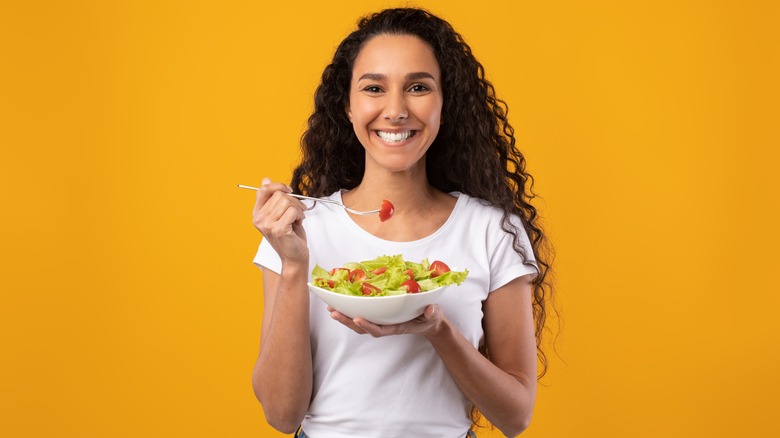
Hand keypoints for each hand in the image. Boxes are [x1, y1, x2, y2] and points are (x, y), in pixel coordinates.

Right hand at [252, 177, 308, 263]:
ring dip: (298, 208)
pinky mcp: (278, 230)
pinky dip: (300, 215)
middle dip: (294, 200)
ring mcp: (267, 225)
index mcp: (257, 213)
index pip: (263, 189)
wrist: (294, 256)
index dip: (278, 185)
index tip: (289, 190)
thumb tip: (265, 179)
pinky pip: (292, 211)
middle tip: (299, 211)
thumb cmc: (289, 234)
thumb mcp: (280, 213)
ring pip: (286, 201)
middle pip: (279, 194)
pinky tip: (298, 223)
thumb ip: (272, 198)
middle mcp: (259, 219)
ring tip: (298, 218)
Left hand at [327, 304, 444, 337]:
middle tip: (334, 313)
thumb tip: (430, 310)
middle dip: (348, 321)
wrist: (429, 321)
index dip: (368, 326)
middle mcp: (386, 325)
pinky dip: (350, 310)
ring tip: (331, 309)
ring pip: (359, 323)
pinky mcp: (379, 315)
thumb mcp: (434, 315)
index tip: (358, 319)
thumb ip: (432, 313)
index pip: (380, 329)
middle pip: (363, 327)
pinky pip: (362, 314)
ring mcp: (382, 321)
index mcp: (397, 327)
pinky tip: (340, 304)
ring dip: (345, 316)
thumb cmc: (430, 318)